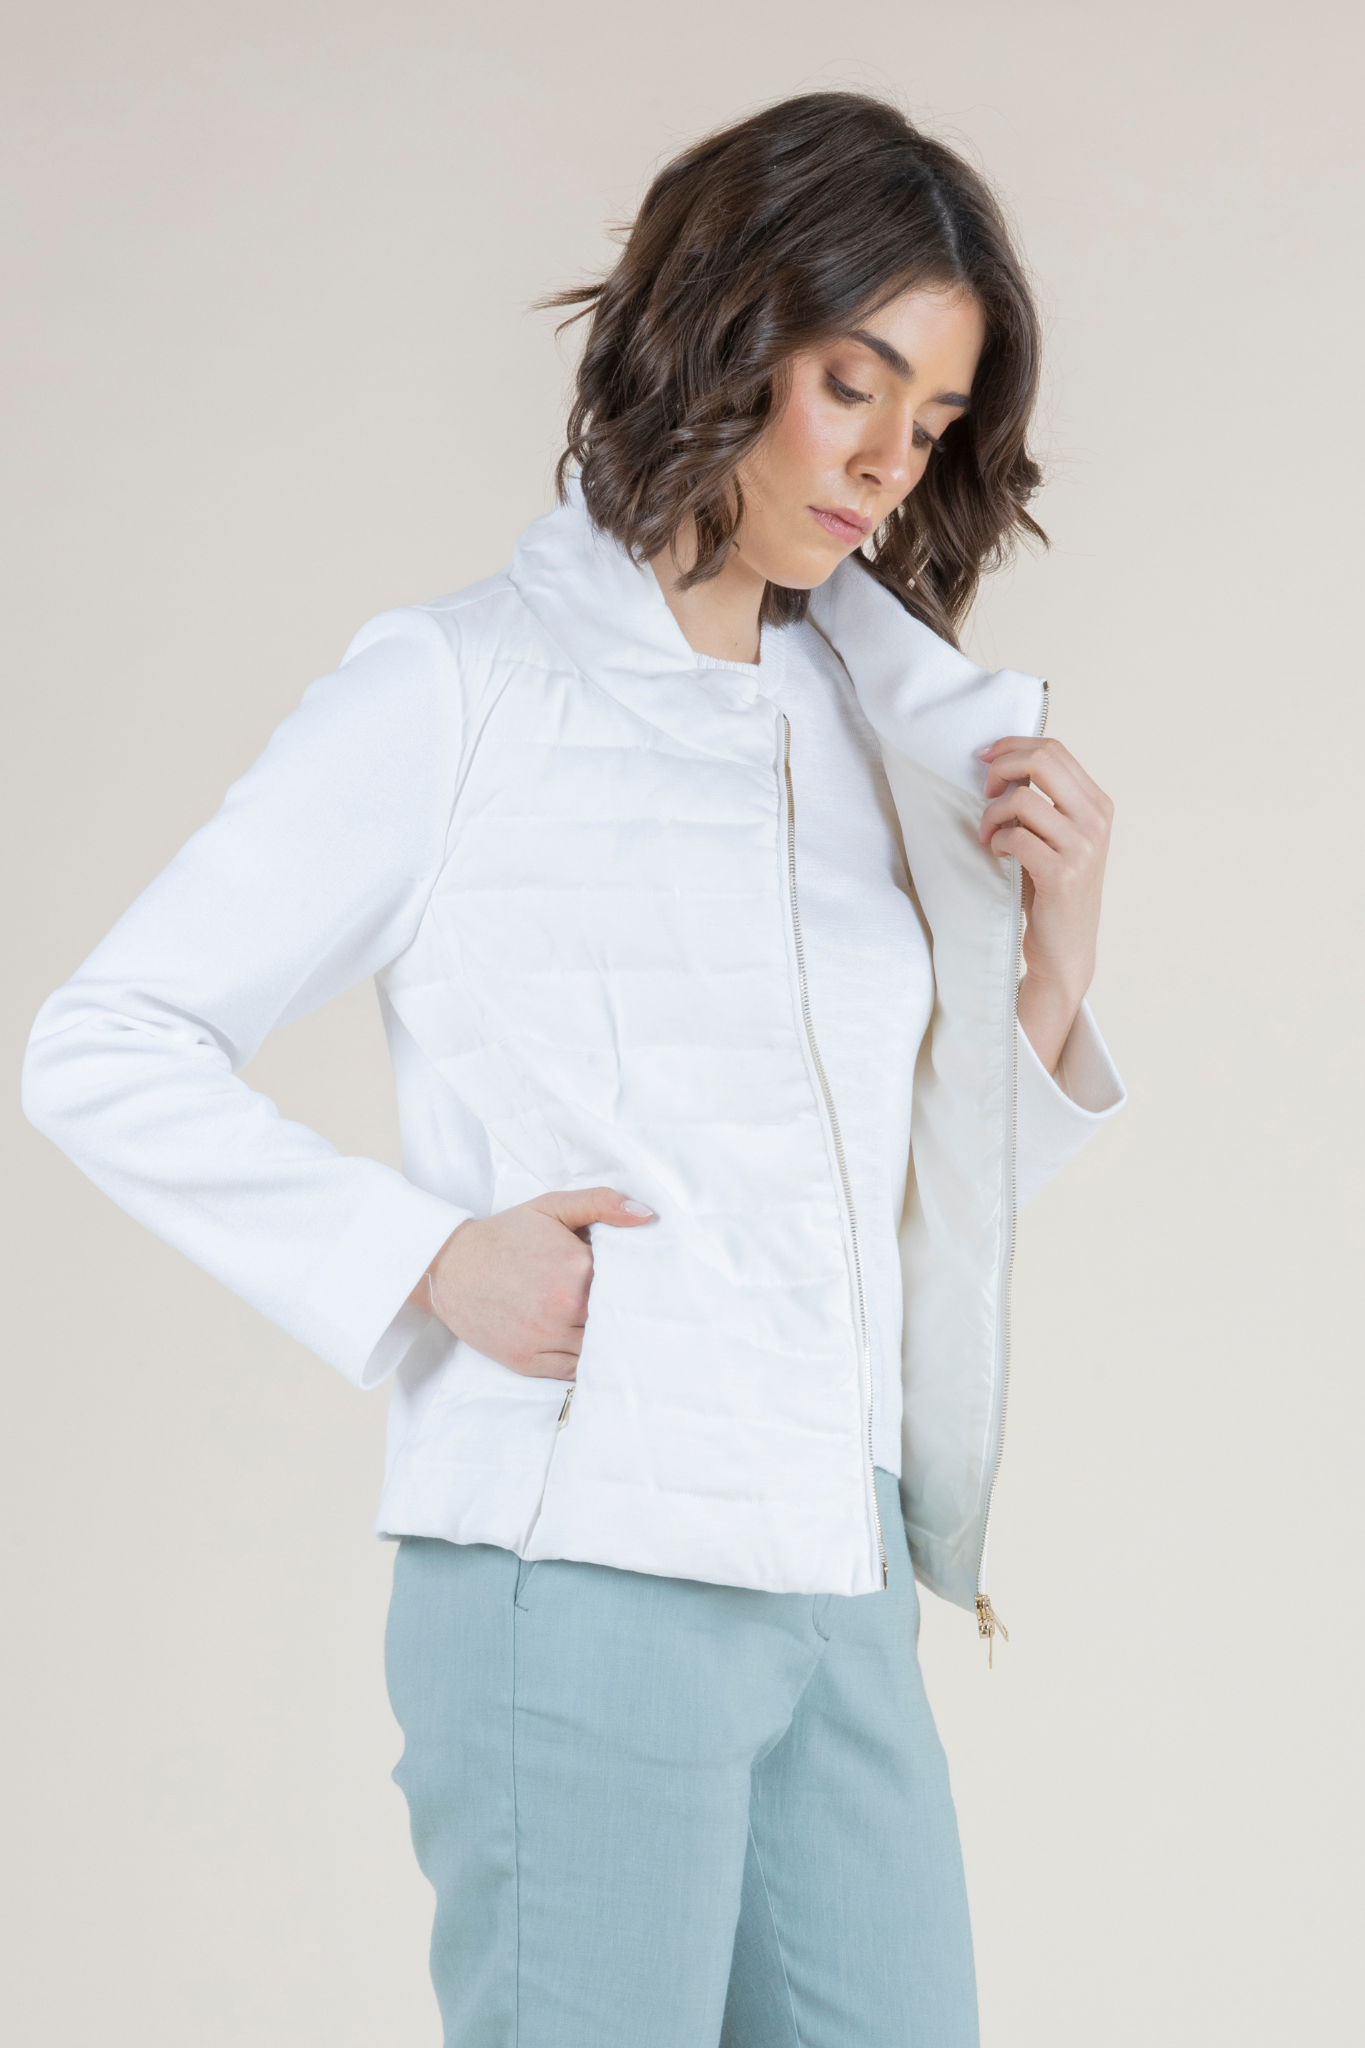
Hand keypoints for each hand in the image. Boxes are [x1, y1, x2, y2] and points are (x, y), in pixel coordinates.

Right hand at [410, 1187, 655, 1379]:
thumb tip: (648, 1215)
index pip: (627, 1282)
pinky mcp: (527, 1362)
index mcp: (577, 1268)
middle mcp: (564, 1308)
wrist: (448, 1267)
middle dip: (620, 1311)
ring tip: (608, 1327)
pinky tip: (586, 1346)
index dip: (631, 1281)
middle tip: (626, 1306)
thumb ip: (601, 1203)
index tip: (633, 1279)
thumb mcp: (552, 1206)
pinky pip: (573, 1371)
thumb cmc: (504, 1236)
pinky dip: (583, 1360)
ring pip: (598, 1348)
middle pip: (615, 1318)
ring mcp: (545, 1338)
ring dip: (605, 1339)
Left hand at [977, 735, 1112, 1074]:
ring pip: (1022, 799)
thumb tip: (1002, 765)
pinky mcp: (1061, 873)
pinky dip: (996, 842)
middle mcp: (1097, 820)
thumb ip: (1043, 801)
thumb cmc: (1051, 890)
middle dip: (1000, 769)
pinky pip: (1014, 836)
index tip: (983, 758)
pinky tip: (996, 855)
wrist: (1065, 949)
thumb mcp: (1056, 837)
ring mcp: (1083, 846)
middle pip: (1042, 761)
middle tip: (983, 792)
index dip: (1012, 746)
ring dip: (992, 814)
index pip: (1054, 750)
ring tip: (988, 835)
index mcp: (1098, 803)